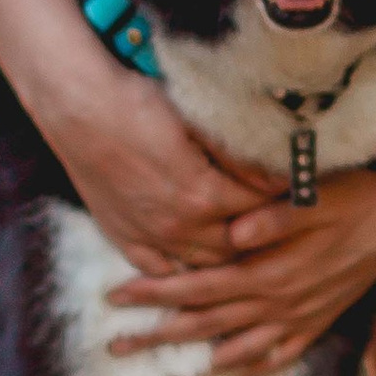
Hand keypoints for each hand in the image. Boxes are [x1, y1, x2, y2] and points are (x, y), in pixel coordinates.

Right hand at [41, 58, 267, 273]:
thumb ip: (238, 155)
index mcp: (204, 195)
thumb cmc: (139, 104)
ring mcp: (150, 236)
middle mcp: (180, 226)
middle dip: (259, 235)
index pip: (260, 207)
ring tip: (242, 241)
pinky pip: (157, 270)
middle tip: (274, 222)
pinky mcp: (123, 236)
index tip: (297, 190)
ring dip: (224, 256)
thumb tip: (277, 173)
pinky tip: (192, 263)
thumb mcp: (198, 123)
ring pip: (202, 265)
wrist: (78, 109)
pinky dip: (179, 271)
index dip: (282, 197)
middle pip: (237, 246)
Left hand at [102, 151, 375, 374]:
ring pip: (238, 346)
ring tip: (161, 368)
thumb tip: (233, 233)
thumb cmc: (355, 192)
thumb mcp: (317, 195)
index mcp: (270, 270)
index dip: (155, 291)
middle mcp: (280, 301)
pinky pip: (280, 353)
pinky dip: (253, 365)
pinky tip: (233, 370)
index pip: (198, 286)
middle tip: (115, 344)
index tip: (115, 293)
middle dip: (157, 335)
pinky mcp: (319, 317)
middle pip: (206, 324)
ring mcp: (300, 315)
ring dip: (196, 356)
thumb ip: (274, 215)